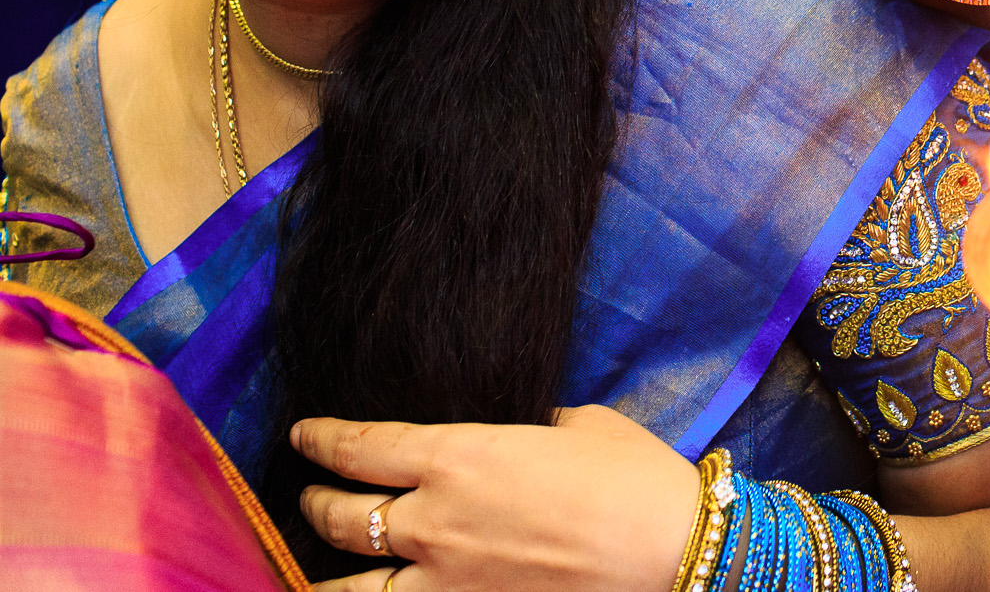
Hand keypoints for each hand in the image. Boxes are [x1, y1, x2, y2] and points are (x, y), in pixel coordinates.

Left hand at [293, 405, 698, 591]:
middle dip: (316, 501)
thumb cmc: (633, 478)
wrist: (670, 551)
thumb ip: (530, 429)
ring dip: (323, 572)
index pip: (364, 446)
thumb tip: (520, 435)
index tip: (305, 434)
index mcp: (460, 456)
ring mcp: (446, 580)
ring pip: (351, 585)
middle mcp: (435, 520)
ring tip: (311, 566)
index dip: (324, 439)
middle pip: (341, 515)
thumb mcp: (579, 426)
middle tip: (310, 493)